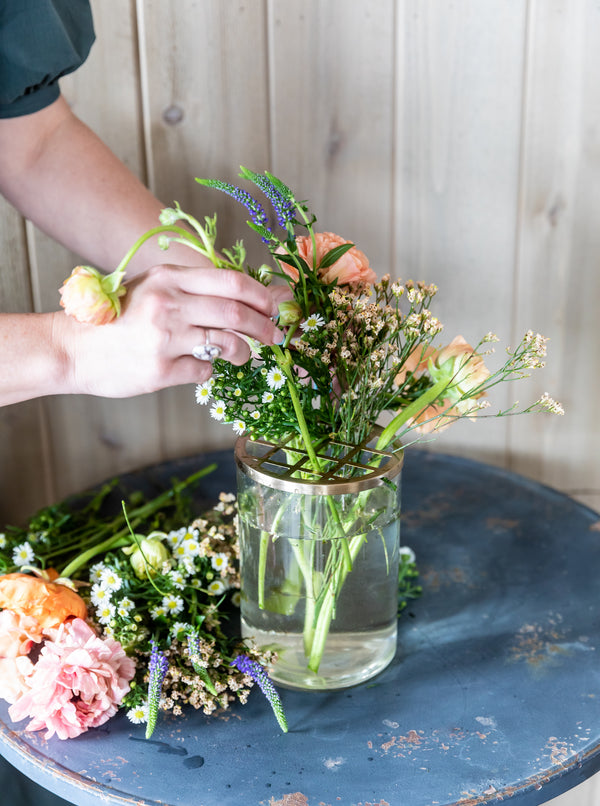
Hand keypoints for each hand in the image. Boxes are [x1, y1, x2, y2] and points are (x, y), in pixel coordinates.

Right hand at [56, 264, 284, 397]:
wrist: (73, 349)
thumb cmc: (116, 319)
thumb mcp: (152, 289)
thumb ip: (192, 289)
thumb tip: (245, 297)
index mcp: (168, 278)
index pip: (231, 282)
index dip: (261, 296)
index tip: (274, 308)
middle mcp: (168, 304)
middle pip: (236, 313)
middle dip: (264, 327)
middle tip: (274, 336)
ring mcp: (164, 339)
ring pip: (227, 344)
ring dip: (243, 351)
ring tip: (241, 355)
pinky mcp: (160, 371)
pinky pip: (204, 371)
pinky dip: (210, 371)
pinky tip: (198, 367)